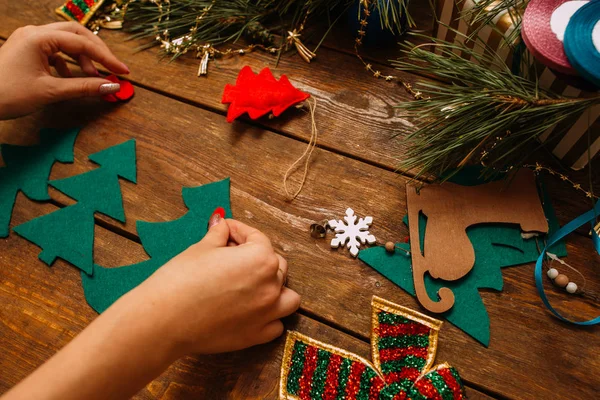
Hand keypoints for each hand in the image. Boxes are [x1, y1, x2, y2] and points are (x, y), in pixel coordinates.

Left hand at [0, 22, 128, 119]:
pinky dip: (68, 63)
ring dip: (83, 58)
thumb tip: (111, 86)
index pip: (82, 43)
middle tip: (112, 68)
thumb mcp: (51, 92)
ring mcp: (29, 41)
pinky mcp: (26, 51)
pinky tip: (72, 79)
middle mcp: (34, 33)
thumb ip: (84, 87)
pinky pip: (54, 51)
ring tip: (92, 77)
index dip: (106, 58)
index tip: (122, 71)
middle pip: (76, 34)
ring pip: (65, 41)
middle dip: (96, 51)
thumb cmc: (7, 94)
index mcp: (38, 38)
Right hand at [138, 217, 300, 354]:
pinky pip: (276, 325)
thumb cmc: (181, 279)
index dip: (239, 231)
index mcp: (260, 259)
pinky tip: (251, 310)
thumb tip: (222, 224)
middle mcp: (270, 286)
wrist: (164, 319)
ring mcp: (267, 313)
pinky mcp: (256, 336)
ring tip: (254, 284)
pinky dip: (269, 317)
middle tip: (231, 255)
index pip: (257, 238)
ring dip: (275, 288)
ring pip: (288, 297)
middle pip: (275, 265)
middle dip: (256, 256)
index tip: (226, 231)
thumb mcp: (201, 248)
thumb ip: (220, 234)